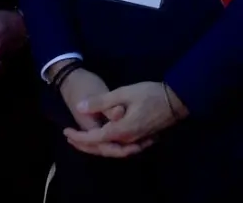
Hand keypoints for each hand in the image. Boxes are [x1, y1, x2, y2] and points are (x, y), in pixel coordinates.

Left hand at [65, 79, 185, 157]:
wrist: (177, 100)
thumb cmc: (150, 94)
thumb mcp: (123, 93)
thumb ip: (100, 102)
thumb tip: (79, 108)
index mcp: (120, 131)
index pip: (93, 139)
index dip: (78, 137)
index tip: (66, 131)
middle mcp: (127, 140)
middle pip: (101, 149)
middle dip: (84, 145)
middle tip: (70, 138)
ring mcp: (136, 141)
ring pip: (112, 150)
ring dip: (96, 147)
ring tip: (84, 140)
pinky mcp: (143, 138)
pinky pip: (122, 148)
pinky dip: (110, 146)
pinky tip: (106, 140)